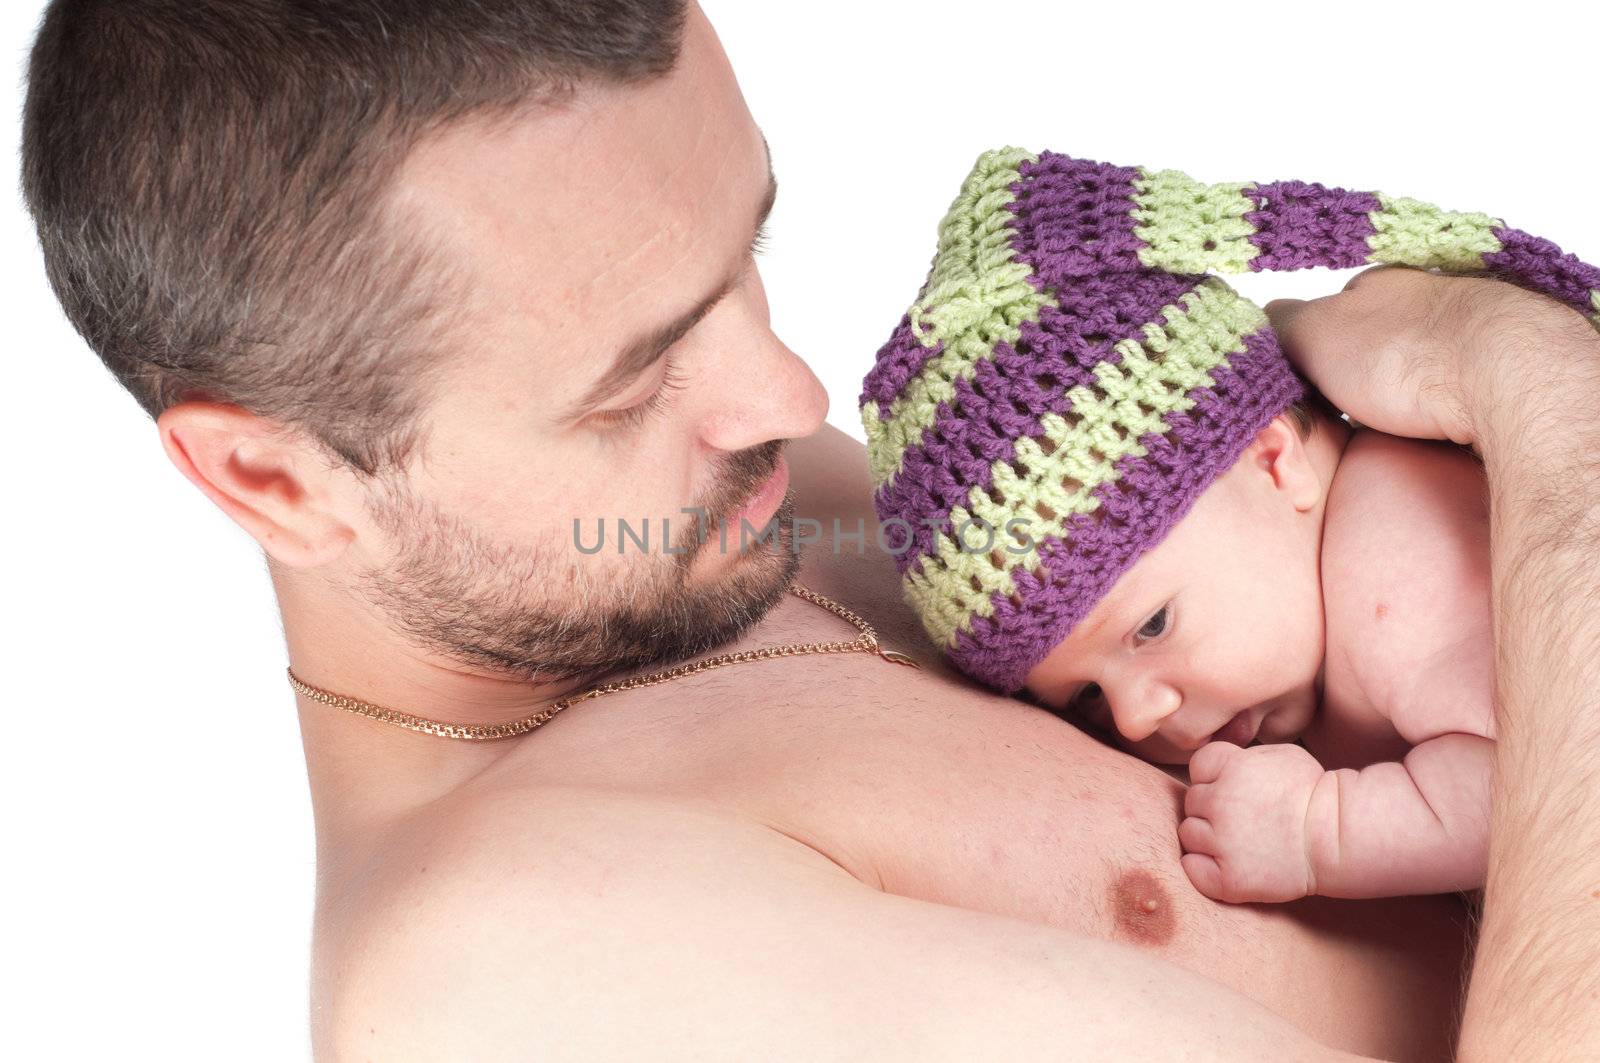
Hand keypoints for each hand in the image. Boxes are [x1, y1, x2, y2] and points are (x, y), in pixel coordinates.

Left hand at [1179, 742, 1325, 903]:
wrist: (1337, 839)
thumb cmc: (1313, 794)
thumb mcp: (1280, 755)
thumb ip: (1240, 755)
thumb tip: (1216, 763)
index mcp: (1233, 767)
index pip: (1198, 766)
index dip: (1215, 777)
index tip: (1237, 789)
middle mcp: (1220, 802)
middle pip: (1192, 801)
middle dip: (1212, 808)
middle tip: (1244, 819)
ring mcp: (1222, 841)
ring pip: (1188, 834)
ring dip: (1206, 838)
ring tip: (1239, 842)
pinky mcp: (1229, 877)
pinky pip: (1192, 868)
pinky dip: (1202, 868)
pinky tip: (1227, 864)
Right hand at [1265, 266, 1595, 448]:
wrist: (1500, 371)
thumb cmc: (1402, 350)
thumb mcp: (1313, 332)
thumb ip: (1280, 324)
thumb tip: (1256, 317)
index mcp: (1380, 284)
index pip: (1333, 312)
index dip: (1313, 349)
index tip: (1304, 383)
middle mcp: (1426, 296)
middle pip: (1377, 337)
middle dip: (1357, 369)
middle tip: (1338, 409)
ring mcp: (1468, 328)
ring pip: (1417, 361)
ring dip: (1398, 388)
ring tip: (1381, 423)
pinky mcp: (1499, 366)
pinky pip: (1453, 386)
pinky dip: (1435, 405)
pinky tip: (1427, 428)